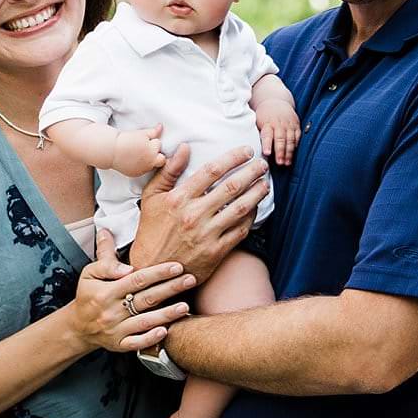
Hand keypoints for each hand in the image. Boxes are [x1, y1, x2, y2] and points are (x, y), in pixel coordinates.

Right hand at [69, 227, 195, 352]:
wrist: (78, 326)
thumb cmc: (89, 295)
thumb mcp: (89, 273)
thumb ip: (105, 260)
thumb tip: (114, 245)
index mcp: (106, 292)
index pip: (137, 280)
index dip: (158, 273)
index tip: (177, 266)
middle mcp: (112, 311)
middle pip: (146, 299)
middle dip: (170, 289)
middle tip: (191, 280)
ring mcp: (116, 330)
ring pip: (144, 322)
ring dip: (166, 315)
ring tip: (185, 306)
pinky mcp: (119, 344)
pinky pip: (136, 343)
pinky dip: (150, 338)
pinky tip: (166, 331)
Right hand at [110, 125, 164, 177]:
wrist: (111, 151)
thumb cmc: (126, 140)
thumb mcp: (141, 133)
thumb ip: (153, 132)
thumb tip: (161, 127)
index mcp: (151, 150)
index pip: (158, 144)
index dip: (152, 141)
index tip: (144, 141)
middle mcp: (149, 162)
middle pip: (162, 159)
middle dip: (157, 154)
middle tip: (147, 150)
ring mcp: (143, 169)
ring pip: (153, 165)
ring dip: (150, 160)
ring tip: (139, 154)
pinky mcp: (137, 174)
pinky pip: (144, 170)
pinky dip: (142, 166)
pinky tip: (134, 160)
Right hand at [125, 145, 269, 283]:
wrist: (152, 269)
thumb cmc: (151, 230)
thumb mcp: (151, 197)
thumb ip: (168, 171)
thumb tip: (184, 147)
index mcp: (179, 199)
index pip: (212, 171)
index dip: (233, 158)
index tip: (246, 151)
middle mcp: (194, 215)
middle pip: (231, 187)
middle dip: (251, 172)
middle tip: (263, 164)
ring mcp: (206, 235)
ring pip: (240, 209)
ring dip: (257, 194)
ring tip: (265, 184)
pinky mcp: (215, 252)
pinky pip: (240, 231)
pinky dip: (251, 218)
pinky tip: (255, 208)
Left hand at [256, 99, 301, 165]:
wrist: (276, 101)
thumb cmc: (264, 115)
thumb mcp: (257, 121)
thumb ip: (258, 133)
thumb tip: (252, 149)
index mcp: (267, 123)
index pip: (267, 134)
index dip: (267, 144)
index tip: (267, 153)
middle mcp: (279, 123)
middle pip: (280, 139)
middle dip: (280, 152)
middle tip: (279, 163)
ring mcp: (289, 124)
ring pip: (290, 140)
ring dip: (289, 153)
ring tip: (287, 163)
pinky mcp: (296, 125)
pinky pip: (297, 137)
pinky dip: (296, 146)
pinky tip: (293, 155)